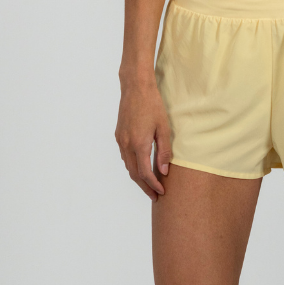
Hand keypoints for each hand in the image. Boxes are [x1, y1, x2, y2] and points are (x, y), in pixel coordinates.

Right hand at [115, 80, 171, 199]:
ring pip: (127, 166)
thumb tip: (164, 171)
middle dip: (144, 187)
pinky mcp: (118, 135)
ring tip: (149, 185)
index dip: (153, 185)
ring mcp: (120, 140)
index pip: (145, 173)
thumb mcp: (164, 128)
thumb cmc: (152, 105)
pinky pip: (125, 156)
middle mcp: (126, 145)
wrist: (135, 88)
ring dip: (137, 178)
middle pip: (134, 174)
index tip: (161, 192)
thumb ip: (164, 152)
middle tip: (154, 196)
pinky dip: (132, 166)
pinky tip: (140, 167)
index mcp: (139, 144)